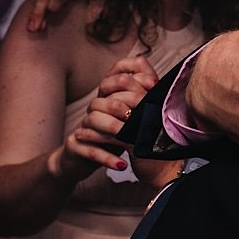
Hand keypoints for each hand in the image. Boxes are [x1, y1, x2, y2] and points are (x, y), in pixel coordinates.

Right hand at [56, 57, 154, 177]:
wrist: (82, 160)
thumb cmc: (111, 138)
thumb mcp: (130, 120)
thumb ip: (144, 105)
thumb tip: (163, 91)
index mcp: (108, 97)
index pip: (116, 74)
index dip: (136, 78)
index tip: (154, 87)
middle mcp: (94, 108)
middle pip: (105, 96)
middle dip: (125, 103)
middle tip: (141, 116)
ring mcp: (83, 127)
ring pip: (93, 118)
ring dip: (114, 128)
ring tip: (129, 140)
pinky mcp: (74, 146)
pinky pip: (89, 149)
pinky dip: (107, 158)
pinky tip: (122, 165)